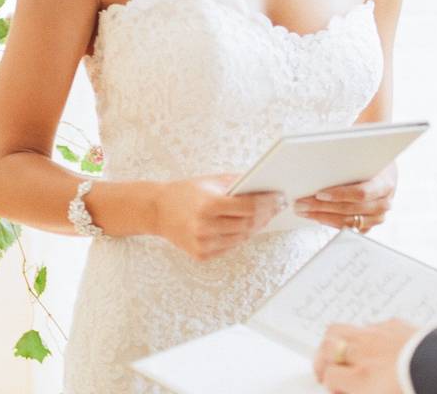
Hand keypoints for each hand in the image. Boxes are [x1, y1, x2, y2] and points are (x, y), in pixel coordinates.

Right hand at [153, 174, 284, 260]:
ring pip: (242, 238)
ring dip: (256, 227)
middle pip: (248, 224)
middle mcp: (205, 227)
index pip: (249, 207)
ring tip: (264, 216)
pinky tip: (244, 227)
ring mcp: (203, 244)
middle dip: (266, 215)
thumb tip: (266, 185)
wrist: (157, 211)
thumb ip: (238, 183)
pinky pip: (230, 247)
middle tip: (276, 207)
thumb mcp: (211, 181)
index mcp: (208, 206)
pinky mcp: (201, 255)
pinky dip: (239, 237)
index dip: (268, 203)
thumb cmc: (186, 192)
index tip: (279, 198)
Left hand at [293, 164, 396, 232]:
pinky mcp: (369, 226)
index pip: (361, 193)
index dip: (339, 195)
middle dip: (322, 207)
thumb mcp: (366, 158)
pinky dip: (330, 222)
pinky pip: (347, 229)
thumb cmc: (373, 164)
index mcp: (385, 184)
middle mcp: (383, 203)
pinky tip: (316, 216)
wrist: (386, 173)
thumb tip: (321, 164)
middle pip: (350, 209)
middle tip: (302, 203)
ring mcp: (377, 217)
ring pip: (347, 222)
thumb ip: (350, 164)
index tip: (319, 193)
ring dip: (322, 217)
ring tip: (304, 211)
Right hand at [313, 319, 417, 393]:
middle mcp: (364, 354)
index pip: (329, 376)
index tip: (335, 388)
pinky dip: (364, 335)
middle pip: (327, 347)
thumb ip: (360, 389)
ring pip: (339, 329)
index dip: (329, 384)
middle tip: (325, 370)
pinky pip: (369, 325)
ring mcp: (376, 335)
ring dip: (336, 342)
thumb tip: (347, 386)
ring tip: (340, 353)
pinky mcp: (393, 324)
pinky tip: (373, 344)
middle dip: (321, 359)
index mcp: (361, 379)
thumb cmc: (418, 386)